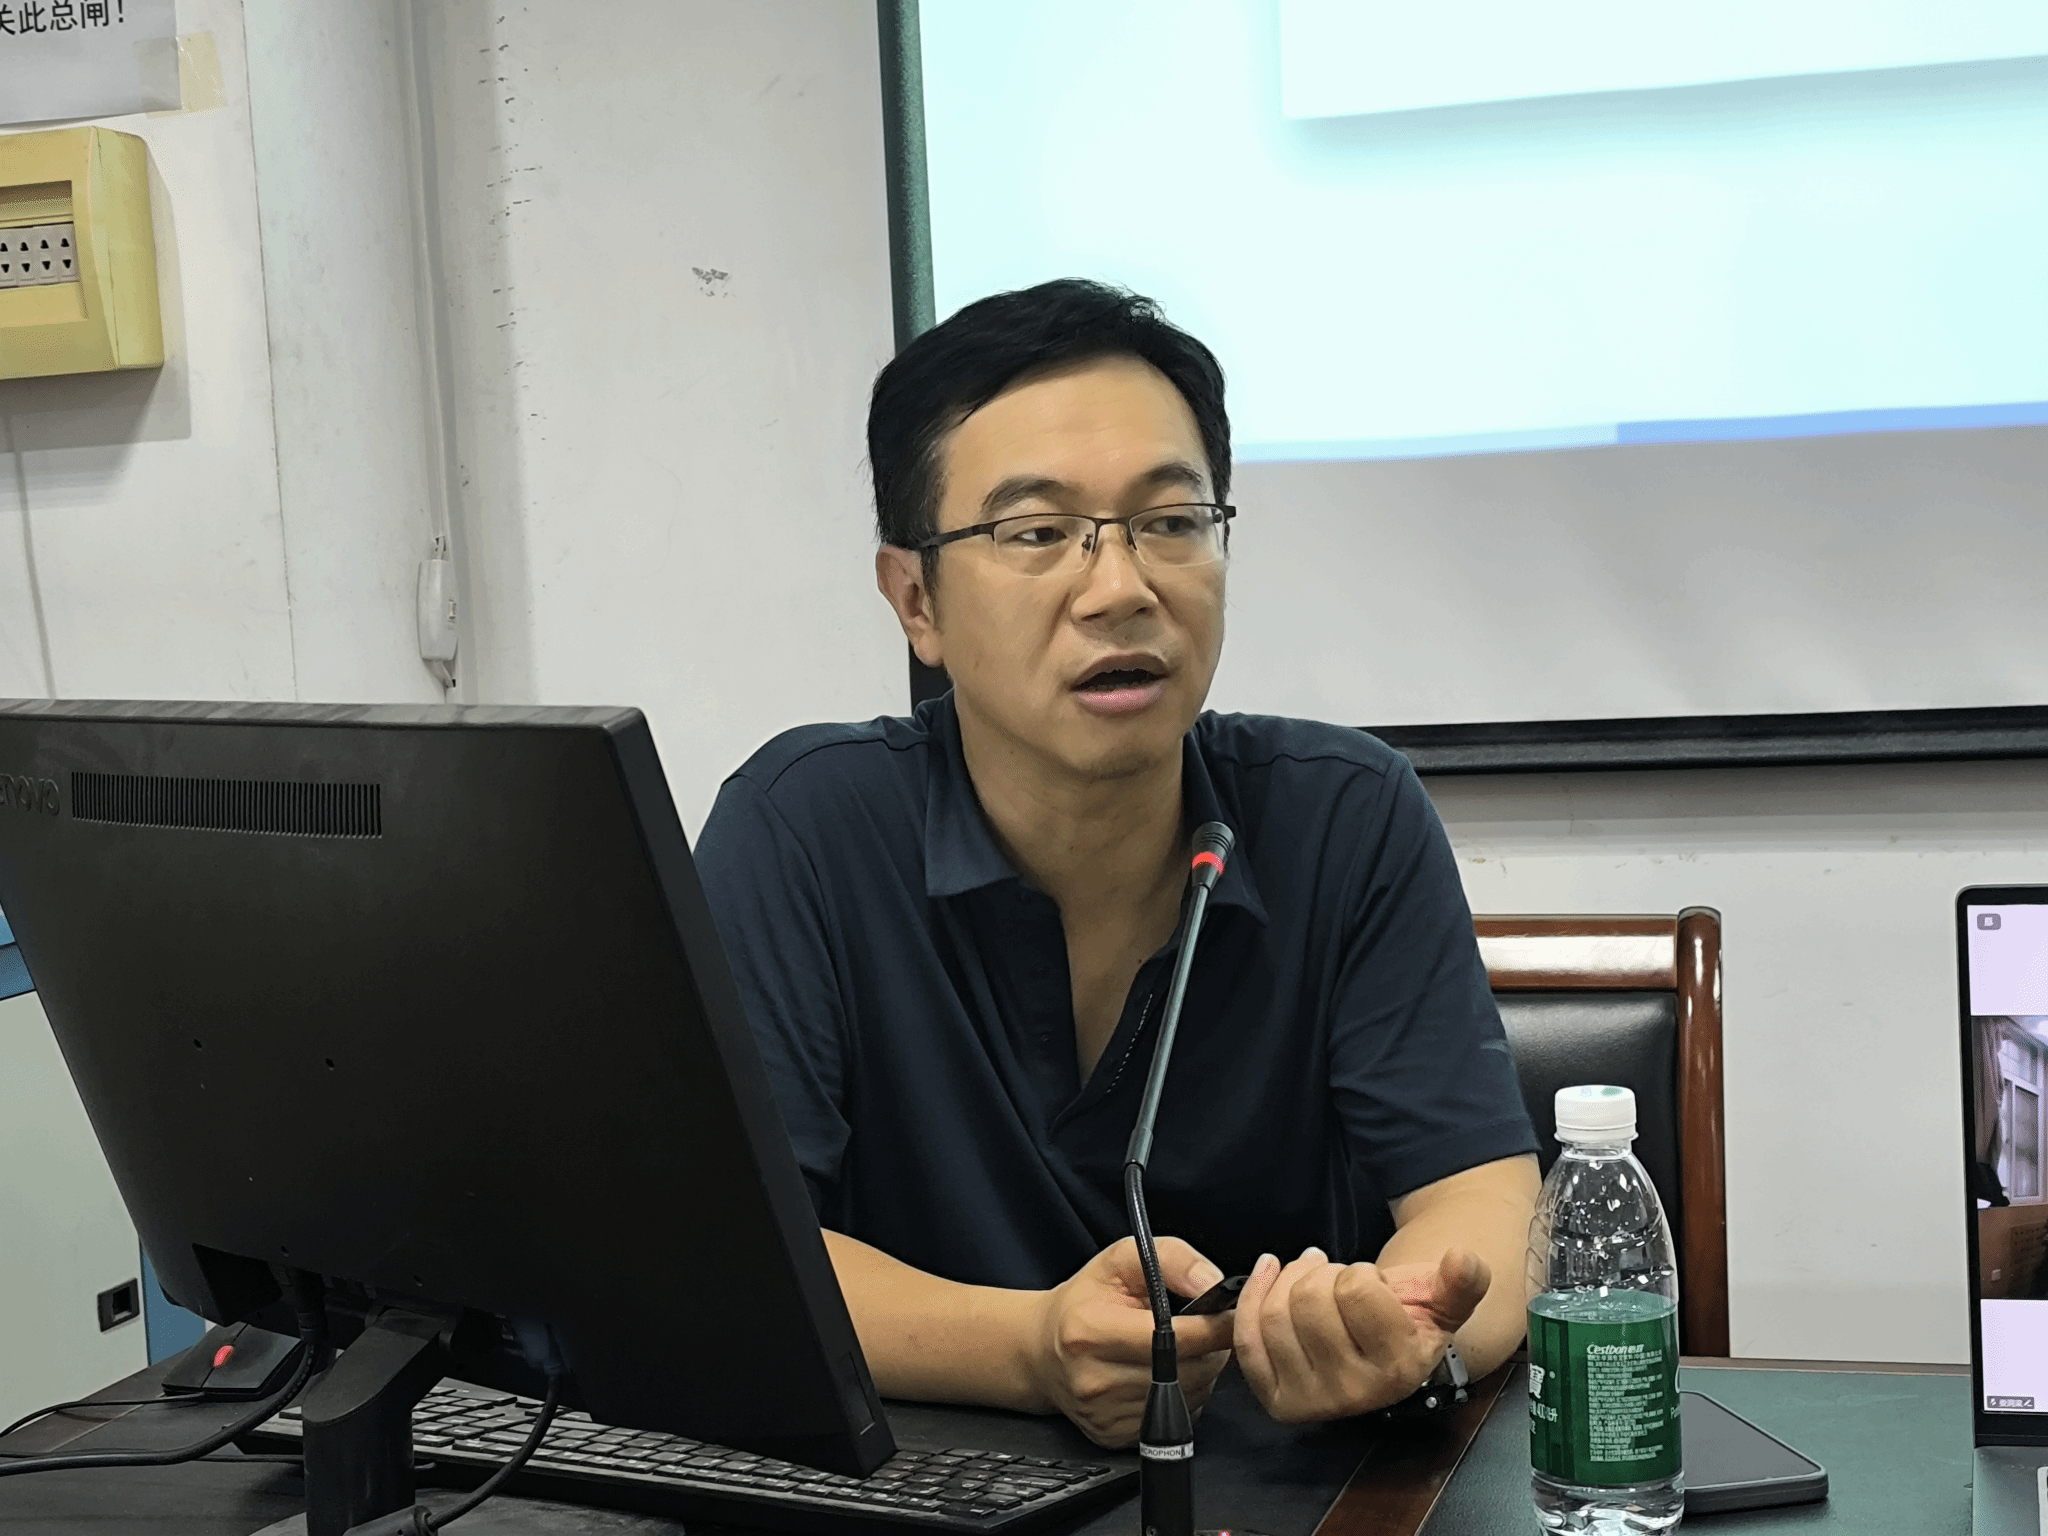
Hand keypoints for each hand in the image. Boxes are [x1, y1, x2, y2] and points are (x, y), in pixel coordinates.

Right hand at [1023, 1237, 1236, 1446]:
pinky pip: (1176, 1419)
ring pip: (1188, 1398)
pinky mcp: (1114, 1436)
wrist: (1043, 1350)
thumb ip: (1173, 1260)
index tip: (1231, 1314)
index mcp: (1091, 1330)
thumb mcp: (1121, 1260)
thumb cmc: (1085, 1301)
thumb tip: (1213, 1283)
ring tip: (1185, 1349)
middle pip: (1189, 1372)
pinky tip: (1169, 1374)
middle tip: (1208, 1329)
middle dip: (1212, 1349)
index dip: (1214, 1325)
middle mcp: (1094, 1379)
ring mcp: (1104, 1413)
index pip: (1176, 1337)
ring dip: (1201, 1373)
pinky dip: (1184, 1396)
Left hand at [1234, 1246, 1490, 1422]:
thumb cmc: (1410, 1320)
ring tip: (1314, 1278)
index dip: (1361, 1272)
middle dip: (1323, 1273)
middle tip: (1338, 1279)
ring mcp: (1311, 1401)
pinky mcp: (1277, 1399)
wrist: (1386, 1354)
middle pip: (1309, 1299)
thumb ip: (1461, 1282)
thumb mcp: (1444, 1301)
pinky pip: (1248, 1339)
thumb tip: (1463, 1260)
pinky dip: (1253, 1297)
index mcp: (1398, 1369)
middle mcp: (1354, 1394)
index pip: (1356, 1289)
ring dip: (1290, 1280)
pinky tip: (1270, 1272)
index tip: (1371, 1282)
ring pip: (1274, 1315)